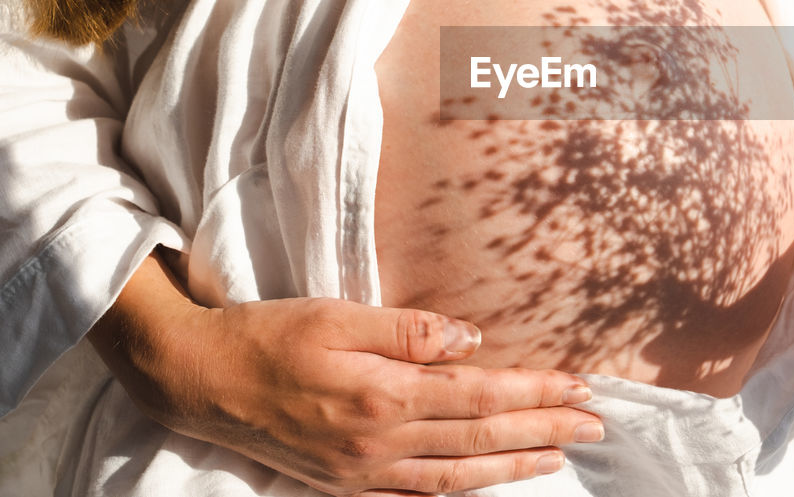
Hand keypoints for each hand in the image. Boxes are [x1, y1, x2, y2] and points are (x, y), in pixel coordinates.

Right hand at [90, 254, 601, 495]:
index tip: (582, 387)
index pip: (482, 394)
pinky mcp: (345, 485)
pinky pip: (418, 496)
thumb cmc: (268, 336)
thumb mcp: (337, 315)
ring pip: (458, 475)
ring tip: (558, 458)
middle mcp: (380, 443)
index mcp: (384, 395)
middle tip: (594, 426)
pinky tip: (486, 483)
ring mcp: (363, 473)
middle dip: (544, 431)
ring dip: (514, 466)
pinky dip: (461, 491)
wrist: (199, 381)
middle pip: (481, 437)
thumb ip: (410, 330)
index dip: (537, 392)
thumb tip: (473, 339)